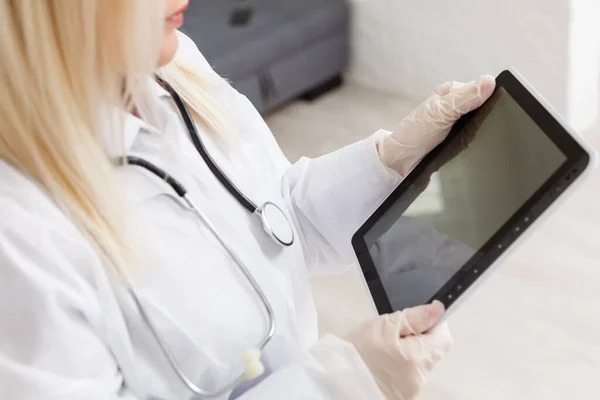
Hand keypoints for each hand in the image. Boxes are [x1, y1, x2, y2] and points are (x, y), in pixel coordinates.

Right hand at [344, 301, 450, 399]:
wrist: (333, 382)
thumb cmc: (355, 354)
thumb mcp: (384, 325)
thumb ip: (414, 317)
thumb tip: (437, 310)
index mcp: (419, 358)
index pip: (444, 337)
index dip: (432, 324)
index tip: (416, 319)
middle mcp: (420, 379)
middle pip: (431, 352)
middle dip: (416, 339)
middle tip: (391, 334)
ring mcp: (410, 392)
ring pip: (418, 364)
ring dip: (407, 354)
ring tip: (382, 350)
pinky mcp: (400, 397)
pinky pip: (407, 378)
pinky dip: (398, 368)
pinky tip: (380, 363)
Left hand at [379, 75, 495, 175]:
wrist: (401, 161)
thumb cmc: (416, 132)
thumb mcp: (441, 111)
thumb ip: (464, 97)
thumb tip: (490, 81)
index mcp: (453, 92)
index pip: (483, 89)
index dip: (493, 98)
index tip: (501, 108)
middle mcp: (458, 106)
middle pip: (485, 108)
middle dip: (490, 118)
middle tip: (492, 129)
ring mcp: (461, 124)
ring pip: (484, 125)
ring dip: (486, 133)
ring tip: (488, 141)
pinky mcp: (461, 141)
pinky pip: (478, 140)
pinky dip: (480, 144)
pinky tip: (482, 149)